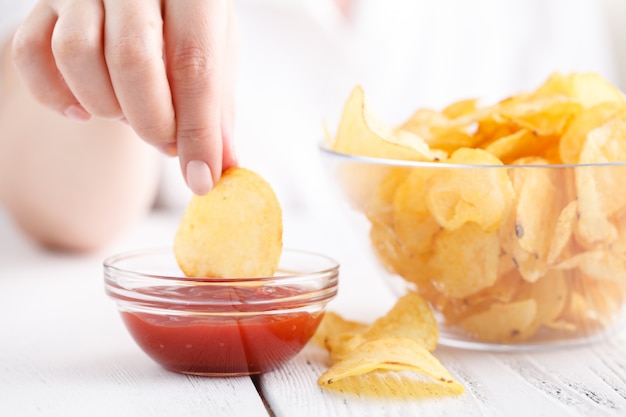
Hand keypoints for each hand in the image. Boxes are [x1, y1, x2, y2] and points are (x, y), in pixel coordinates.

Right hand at [12, 0, 238, 194]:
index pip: (194, 64)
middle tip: (166, 142)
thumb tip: (224, 163)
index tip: (201, 178)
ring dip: (106, 106)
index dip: (197, 131)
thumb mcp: (217, 53)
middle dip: (151, 123)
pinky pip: (30, 54)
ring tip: (131, 112)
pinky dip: (55, 95)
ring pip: (76, 55)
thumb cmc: (186, 25)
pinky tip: (84, 108)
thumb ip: (218, 106)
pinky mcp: (43, 2)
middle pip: (132, 60)